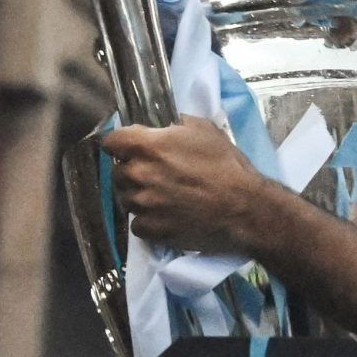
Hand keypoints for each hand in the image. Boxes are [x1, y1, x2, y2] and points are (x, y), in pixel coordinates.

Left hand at [103, 116, 268, 255]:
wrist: (246, 209)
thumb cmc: (228, 167)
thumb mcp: (208, 132)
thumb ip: (178, 126)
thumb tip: (167, 129)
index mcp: (147, 146)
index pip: (111, 141)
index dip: (122, 145)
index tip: (134, 149)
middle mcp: (137, 174)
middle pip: (118, 172)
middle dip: (134, 172)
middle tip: (158, 177)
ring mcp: (142, 204)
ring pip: (126, 199)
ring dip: (141, 198)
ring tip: (165, 200)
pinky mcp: (150, 229)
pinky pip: (138, 224)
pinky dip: (150, 221)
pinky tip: (168, 218)